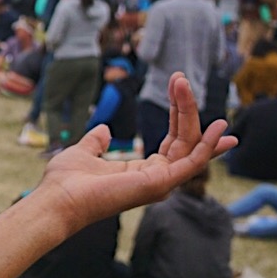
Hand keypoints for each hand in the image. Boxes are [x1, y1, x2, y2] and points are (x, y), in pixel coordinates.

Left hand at [34, 72, 235, 234]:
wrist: (57, 198)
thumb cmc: (67, 181)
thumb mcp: (84, 152)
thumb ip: (97, 141)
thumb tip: (105, 129)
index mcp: (143, 170)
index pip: (174, 140)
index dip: (179, 114)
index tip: (178, 87)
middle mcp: (158, 177)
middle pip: (185, 139)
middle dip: (184, 107)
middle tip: (178, 79)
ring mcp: (161, 182)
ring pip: (190, 145)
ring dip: (190, 113)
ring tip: (184, 85)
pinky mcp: (161, 183)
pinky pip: (193, 162)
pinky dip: (208, 145)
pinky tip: (219, 126)